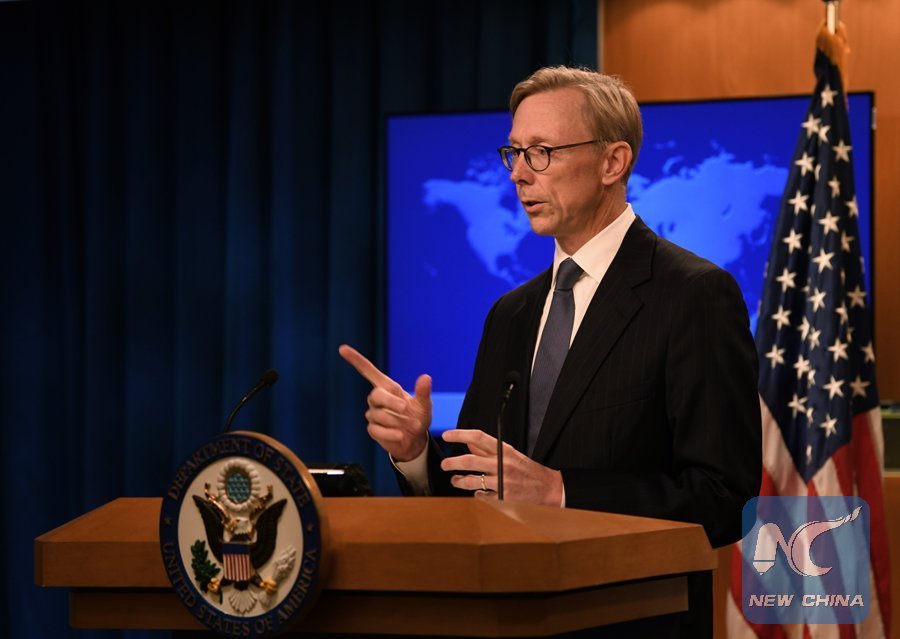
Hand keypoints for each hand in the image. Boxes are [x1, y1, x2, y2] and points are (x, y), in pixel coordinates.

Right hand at [338, 344, 431, 461]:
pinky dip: (391, 433)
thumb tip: (426, 377)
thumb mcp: (424, 405)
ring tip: (413, 426)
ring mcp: (374, 414)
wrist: (415, 440)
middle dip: (390, 401)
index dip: (356, 360)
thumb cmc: (418, 417)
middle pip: (375, 395)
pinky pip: (377, 429)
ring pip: (378, 414)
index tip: (342, 348)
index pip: (369, 371)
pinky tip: (401, 435)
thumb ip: (423, 392)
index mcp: (388, 388)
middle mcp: (377, 399)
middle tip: (405, 408)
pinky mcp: (373, 430)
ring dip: (397, 420)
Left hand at [440, 429, 562, 506]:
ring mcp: (502, 482)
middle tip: (444, 464)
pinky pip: (482, 496)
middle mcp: (502, 465)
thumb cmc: (528, 470)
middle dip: (452, 462)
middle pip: (470, 461)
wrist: (549, 489)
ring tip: (454, 480)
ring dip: (459, 481)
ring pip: (472, 481)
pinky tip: (476, 492)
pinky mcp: (503, 497)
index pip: (478, 438)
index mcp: (504, 451)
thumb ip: (489, 450)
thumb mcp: (511, 455)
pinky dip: (477, 494)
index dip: (460, 435)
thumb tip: (470, 444)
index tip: (447, 435)